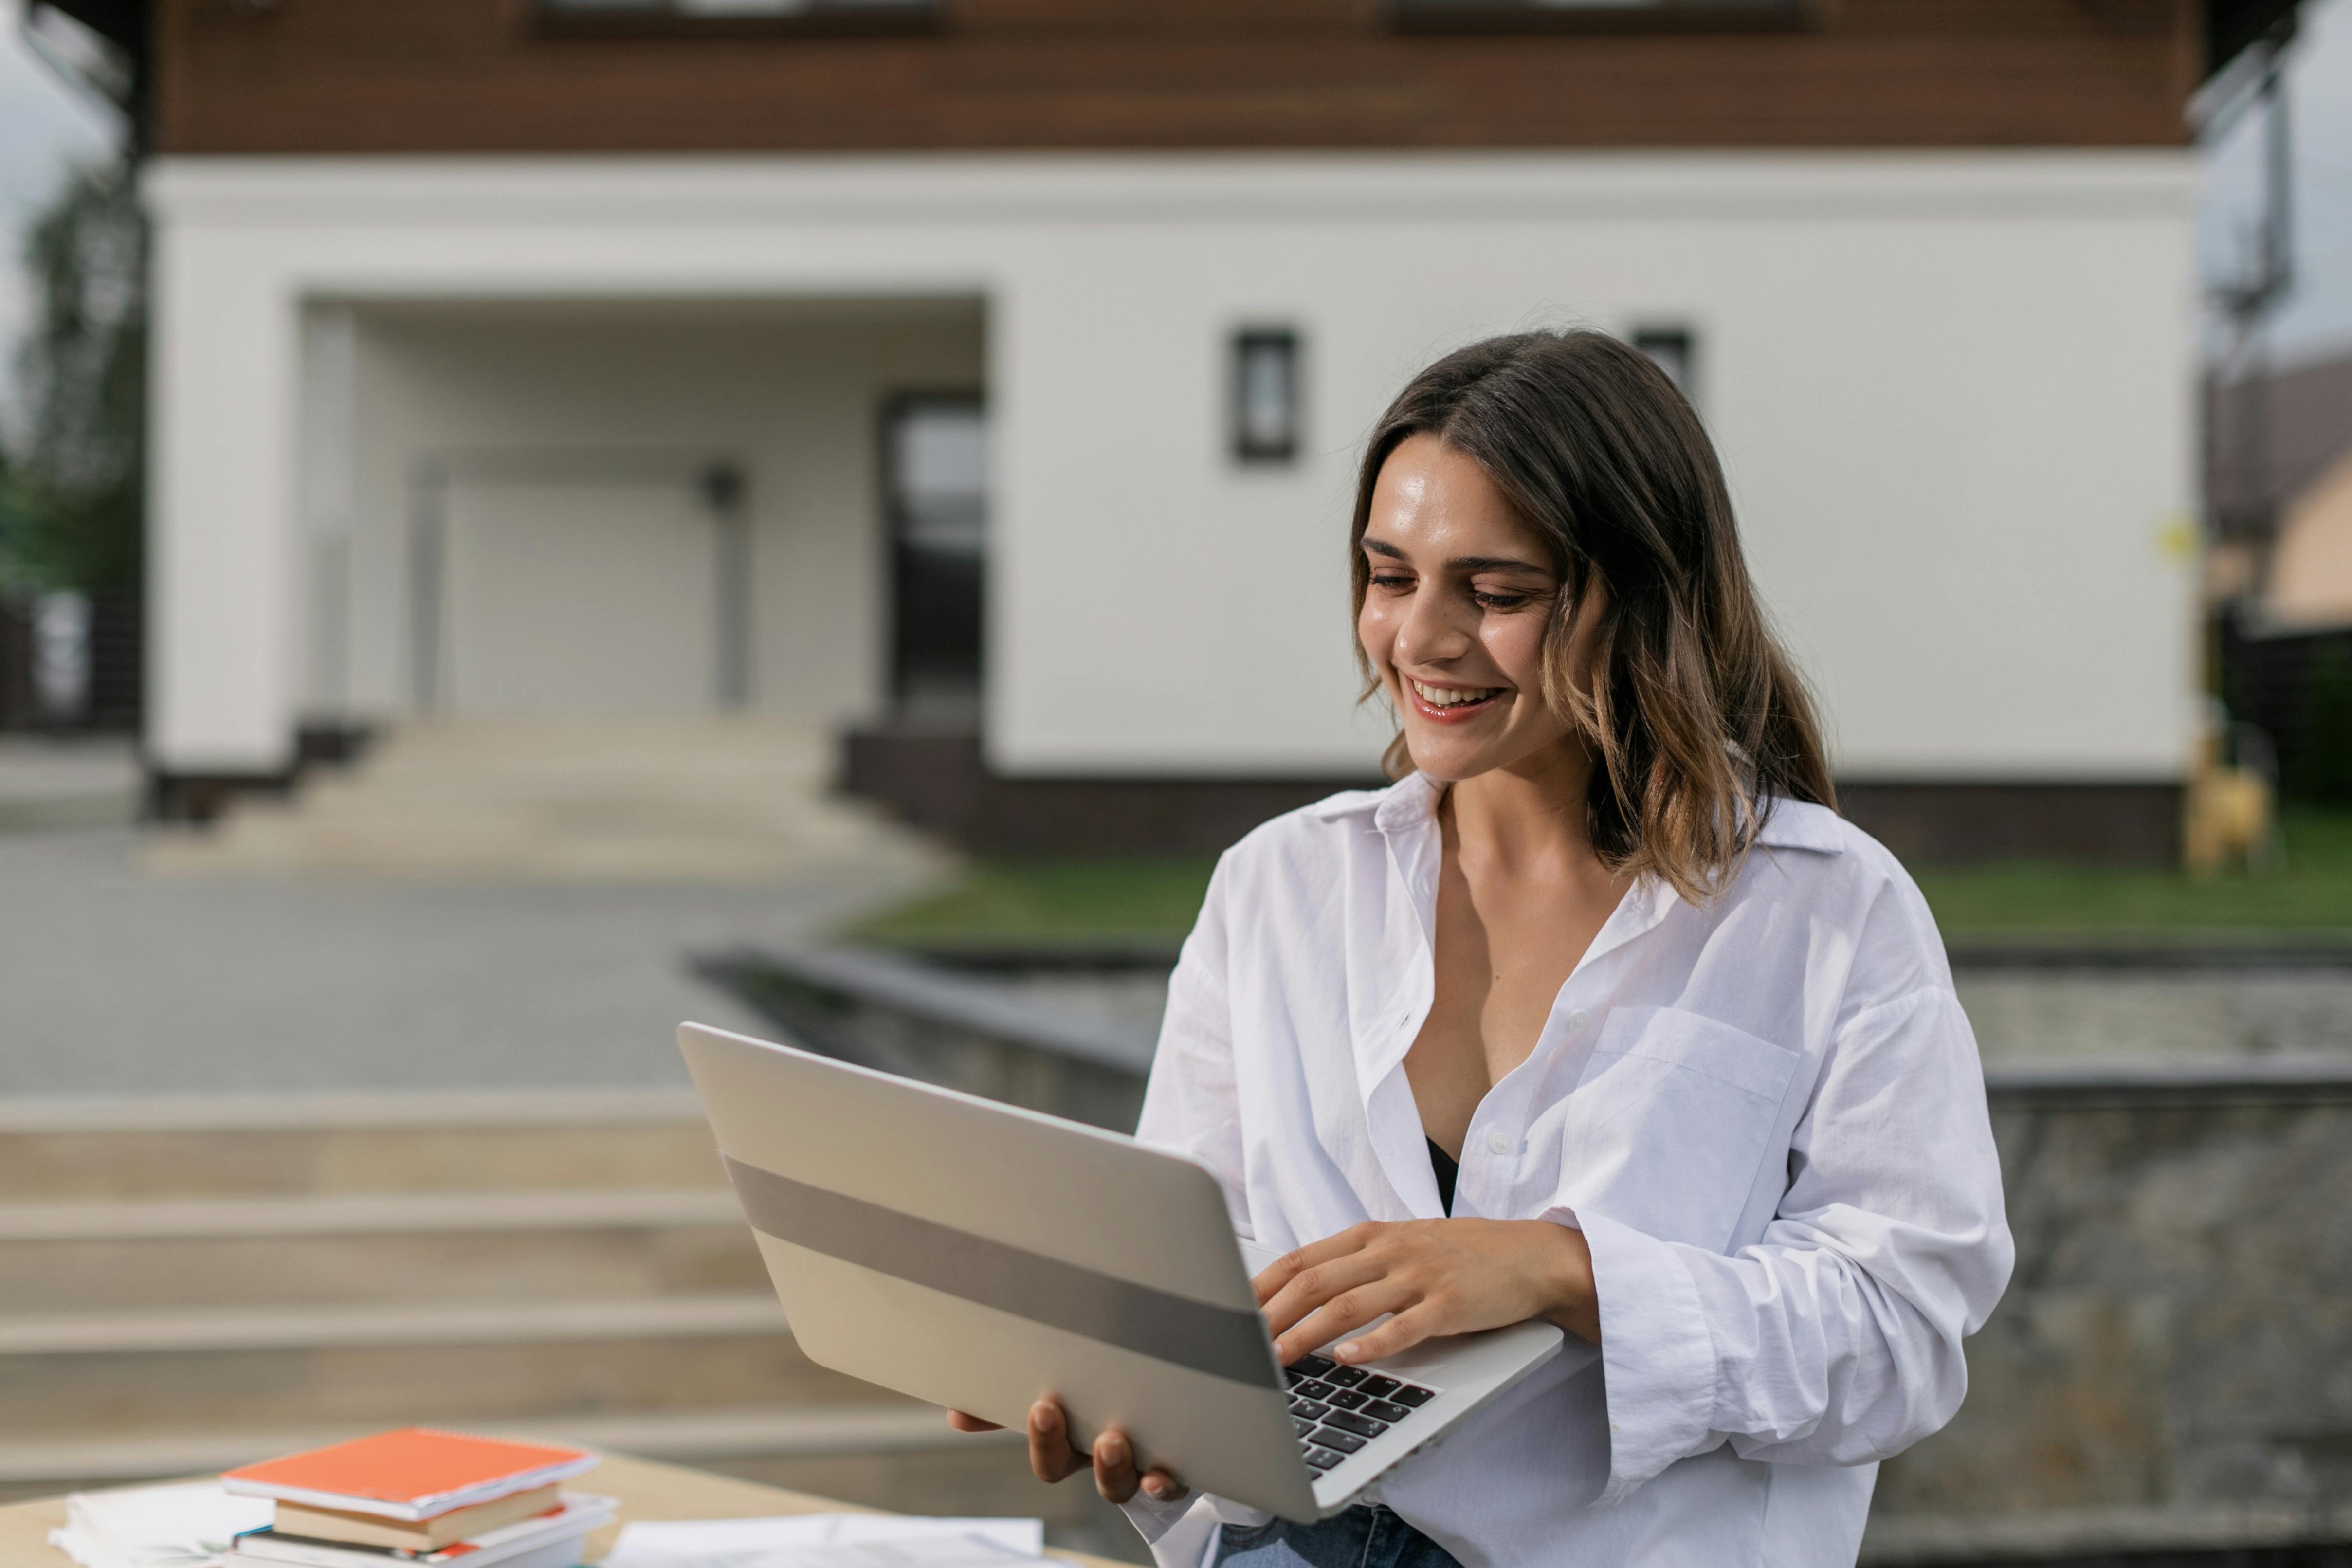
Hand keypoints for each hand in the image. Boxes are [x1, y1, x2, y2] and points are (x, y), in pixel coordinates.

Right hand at [946, 1399, 1187, 1504]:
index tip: (967, 1410)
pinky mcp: (1179, 1470)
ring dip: (1106, 1465)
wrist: (1200, 1408)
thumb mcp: (1086, 1377)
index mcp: (1070, 1429)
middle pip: (1060, 1464)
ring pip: (1113, 1483)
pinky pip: (1170, 1488)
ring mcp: (1137, 1464)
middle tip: (1044, 1409)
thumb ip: (1030, 1387)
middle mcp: (1098, 1452)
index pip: (1029, 1434)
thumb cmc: (1128, 1387)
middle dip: (1048, 1442)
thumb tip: (958, 1409)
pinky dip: (1161, 1484)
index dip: (995, 1421)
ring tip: (1109, 1439)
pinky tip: (1158, 1476)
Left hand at [1255, 1218, 1599, 1365]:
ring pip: (1348, 1305)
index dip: (1261, 1287)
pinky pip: (1404, 1326)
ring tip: (1276, 1358)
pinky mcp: (1450, 1305)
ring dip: (1305, 1334)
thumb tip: (1298, 1289)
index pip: (1301, 1259)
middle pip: (1314, 1282)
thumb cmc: (1461, 1254)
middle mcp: (1390, 1251)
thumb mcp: (1402, 1245)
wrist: (1531, 1255)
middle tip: (1239, 1344)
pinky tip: (1348, 1358)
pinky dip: (1372, 1343)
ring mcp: (1420, 1277)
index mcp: (1372, 1236)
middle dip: (1270, 1316)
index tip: (1229, 1311)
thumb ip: (1355, 1263)